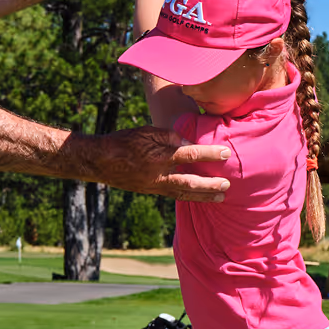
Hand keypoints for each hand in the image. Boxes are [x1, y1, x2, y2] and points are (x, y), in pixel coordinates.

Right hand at [80, 126, 229, 200]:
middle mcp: (157, 174)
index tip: (225, 153)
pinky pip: (174, 196)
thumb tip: (189, 142)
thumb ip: (169, 136)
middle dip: (210, 184)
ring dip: (204, 196)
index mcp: (158, 155)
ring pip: (183, 194)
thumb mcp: (146, 131)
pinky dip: (190, 197)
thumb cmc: (123, 141)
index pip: (189, 154)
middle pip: (189, 182)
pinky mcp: (151, 192)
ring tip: (221, 196)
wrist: (100, 161)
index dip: (209, 153)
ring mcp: (154, 186)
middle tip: (228, 184)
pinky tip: (201, 197)